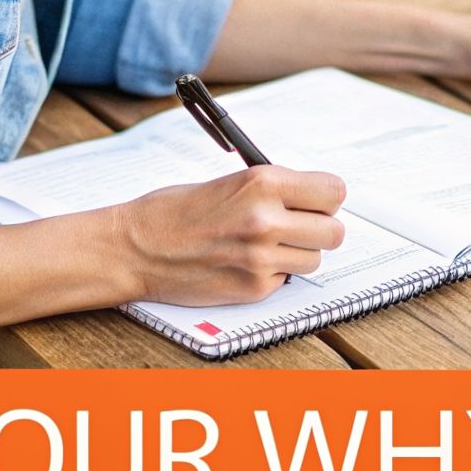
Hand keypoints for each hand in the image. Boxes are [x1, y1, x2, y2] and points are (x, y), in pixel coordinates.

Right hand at [100, 166, 346, 306]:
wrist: (135, 248)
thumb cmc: (176, 210)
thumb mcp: (232, 181)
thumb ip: (275, 189)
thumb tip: (314, 199)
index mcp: (263, 182)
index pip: (334, 191)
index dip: (324, 198)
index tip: (314, 201)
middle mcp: (266, 219)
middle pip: (334, 231)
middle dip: (318, 228)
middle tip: (295, 225)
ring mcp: (261, 258)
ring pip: (315, 258)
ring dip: (298, 253)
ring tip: (265, 245)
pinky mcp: (254, 288)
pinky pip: (287, 279)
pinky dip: (274, 273)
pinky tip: (244, 263)